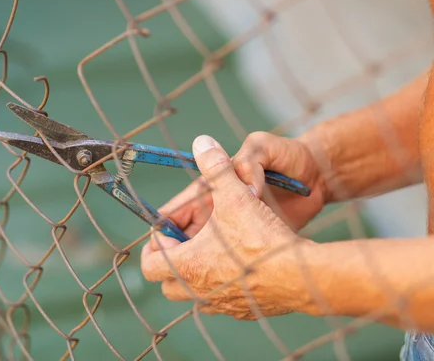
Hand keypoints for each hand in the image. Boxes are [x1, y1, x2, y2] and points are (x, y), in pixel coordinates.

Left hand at [140, 135, 313, 318]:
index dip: (157, 242)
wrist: (302, 275)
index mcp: (185, 266)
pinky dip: (222, 285)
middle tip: (189, 238)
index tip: (170, 229)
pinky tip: (240, 266)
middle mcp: (197, 291)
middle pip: (167, 282)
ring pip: (193, 293)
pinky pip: (221, 302)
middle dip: (173, 259)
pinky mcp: (244, 312)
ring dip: (197, 272)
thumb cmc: (262, 237)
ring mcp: (221, 305)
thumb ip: (215, 167)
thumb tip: (202, 141)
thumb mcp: (235, 194)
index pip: (150, 262)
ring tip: (214, 249)